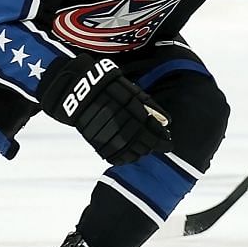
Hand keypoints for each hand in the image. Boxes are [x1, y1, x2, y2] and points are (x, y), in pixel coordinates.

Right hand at [40, 55, 172, 164]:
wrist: (80, 91)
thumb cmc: (110, 88)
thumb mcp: (133, 92)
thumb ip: (151, 107)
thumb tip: (167, 122)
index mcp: (135, 115)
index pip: (154, 135)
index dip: (163, 141)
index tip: (168, 143)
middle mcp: (124, 128)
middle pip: (145, 146)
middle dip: (153, 147)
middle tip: (157, 145)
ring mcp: (111, 137)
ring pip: (132, 154)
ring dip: (141, 153)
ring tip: (144, 149)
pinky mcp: (99, 143)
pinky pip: (116, 157)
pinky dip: (125, 158)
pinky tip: (129, 154)